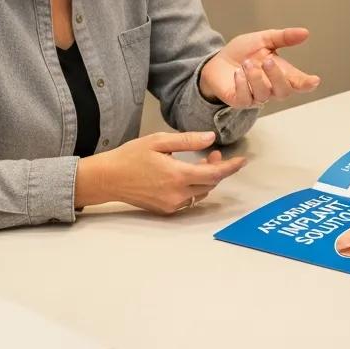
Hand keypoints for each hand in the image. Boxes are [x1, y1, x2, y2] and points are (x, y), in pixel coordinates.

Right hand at [75, 131, 245, 213]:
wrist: (107, 178)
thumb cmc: (130, 156)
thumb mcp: (159, 141)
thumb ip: (187, 140)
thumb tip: (210, 138)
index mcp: (177, 175)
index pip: (214, 174)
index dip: (231, 167)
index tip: (242, 160)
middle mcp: (177, 194)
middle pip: (210, 184)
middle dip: (218, 169)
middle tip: (213, 154)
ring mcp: (171, 205)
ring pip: (201, 193)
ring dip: (207, 179)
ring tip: (201, 162)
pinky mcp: (165, 210)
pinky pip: (189, 200)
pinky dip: (195, 188)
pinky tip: (188, 175)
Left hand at [199, 27, 320, 107]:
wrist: (217, 61)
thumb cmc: (243, 53)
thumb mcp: (264, 40)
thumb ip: (284, 37)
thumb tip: (305, 33)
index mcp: (281, 73)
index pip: (298, 82)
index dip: (307, 83)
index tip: (314, 80)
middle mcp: (271, 88)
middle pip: (283, 92)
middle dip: (277, 76)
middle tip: (268, 61)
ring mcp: (256, 97)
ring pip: (263, 95)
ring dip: (255, 77)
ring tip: (246, 63)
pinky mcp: (239, 101)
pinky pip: (245, 98)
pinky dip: (242, 84)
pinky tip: (237, 73)